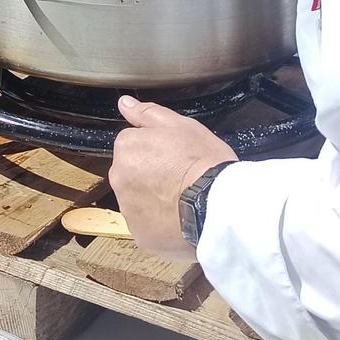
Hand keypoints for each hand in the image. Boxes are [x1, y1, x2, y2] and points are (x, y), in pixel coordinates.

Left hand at [109, 96, 237, 263]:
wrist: (220, 209)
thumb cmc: (203, 162)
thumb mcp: (182, 126)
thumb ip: (148, 114)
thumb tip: (123, 103)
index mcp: (126, 149)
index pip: (133, 144)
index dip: (157, 150)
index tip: (177, 157)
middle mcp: (119, 179)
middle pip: (131, 173)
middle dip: (150, 175)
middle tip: (182, 179)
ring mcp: (128, 210)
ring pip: (138, 200)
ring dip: (154, 200)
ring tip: (184, 202)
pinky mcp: (141, 236)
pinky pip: (148, 226)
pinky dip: (161, 225)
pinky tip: (182, 221)